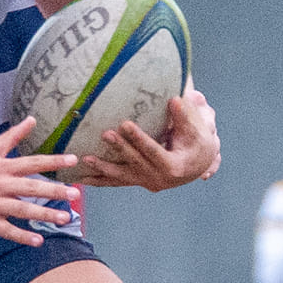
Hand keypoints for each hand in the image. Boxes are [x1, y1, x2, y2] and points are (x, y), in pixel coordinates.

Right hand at [0, 118, 78, 245]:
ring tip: (65, 219)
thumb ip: (12, 136)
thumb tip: (31, 119)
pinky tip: (38, 240)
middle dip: (53, 191)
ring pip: (21, 210)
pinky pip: (6, 230)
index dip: (52, 161)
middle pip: (29, 188)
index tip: (73, 160)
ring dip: (44, 215)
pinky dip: (21, 236)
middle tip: (75, 195)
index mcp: (1, 167)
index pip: (31, 162)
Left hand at [76, 87, 220, 189]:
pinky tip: (83, 179)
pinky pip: (118, 182)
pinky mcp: (139, 182)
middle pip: (135, 162)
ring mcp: (148, 183)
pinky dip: (101, 181)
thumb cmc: (198, 142)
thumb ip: (183, 115)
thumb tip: (175, 99)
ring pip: (123, 176)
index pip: (154, 151)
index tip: (126, 124)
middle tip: (105, 133)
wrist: (200, 163)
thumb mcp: (195, 129)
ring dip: (103, 169)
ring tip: (86, 159)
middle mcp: (159, 179)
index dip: (139, 139)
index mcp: (174, 167)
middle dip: (120, 148)